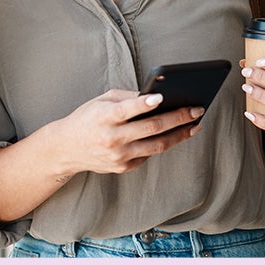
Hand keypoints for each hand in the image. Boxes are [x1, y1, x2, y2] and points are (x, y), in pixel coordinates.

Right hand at [53, 89, 203, 175]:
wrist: (66, 149)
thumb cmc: (88, 118)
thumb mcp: (102, 100)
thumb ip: (127, 98)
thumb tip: (158, 96)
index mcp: (104, 117)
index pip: (127, 110)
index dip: (145, 104)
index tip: (162, 97)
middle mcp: (111, 138)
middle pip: (151, 128)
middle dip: (178, 118)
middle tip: (197, 109)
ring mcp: (118, 156)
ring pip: (157, 146)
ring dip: (180, 134)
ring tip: (195, 125)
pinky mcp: (123, 167)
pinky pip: (148, 154)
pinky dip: (163, 143)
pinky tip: (176, 134)